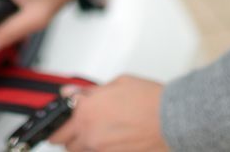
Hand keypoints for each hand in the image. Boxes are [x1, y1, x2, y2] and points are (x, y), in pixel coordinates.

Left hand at [49, 76, 168, 151]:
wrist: (173, 119)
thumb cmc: (150, 100)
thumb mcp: (116, 84)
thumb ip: (89, 92)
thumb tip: (70, 93)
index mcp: (86, 112)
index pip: (56, 127)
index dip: (58, 125)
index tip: (62, 122)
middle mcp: (90, 135)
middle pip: (65, 145)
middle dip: (69, 136)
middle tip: (79, 128)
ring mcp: (102, 151)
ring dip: (84, 145)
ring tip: (99, 134)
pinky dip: (100, 150)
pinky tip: (112, 142)